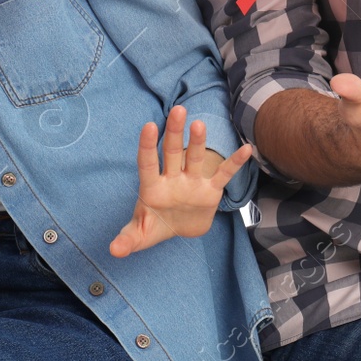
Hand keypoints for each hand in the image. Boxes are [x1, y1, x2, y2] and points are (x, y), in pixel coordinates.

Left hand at [109, 106, 254, 257]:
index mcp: (152, 187)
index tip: (149, 126)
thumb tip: (113, 250)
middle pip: (173, 152)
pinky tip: (246, 148)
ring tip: (199, 124)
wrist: (180, 229)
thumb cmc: (155, 225)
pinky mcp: (210, 191)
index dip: (147, 146)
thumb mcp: (140, 235)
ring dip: (198, 142)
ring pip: (195, 158)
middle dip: (174, 132)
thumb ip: (128, 240)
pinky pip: (223, 175)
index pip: (147, 163)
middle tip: (178, 110)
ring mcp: (192, 182)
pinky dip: (234, 163)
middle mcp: (172, 179)